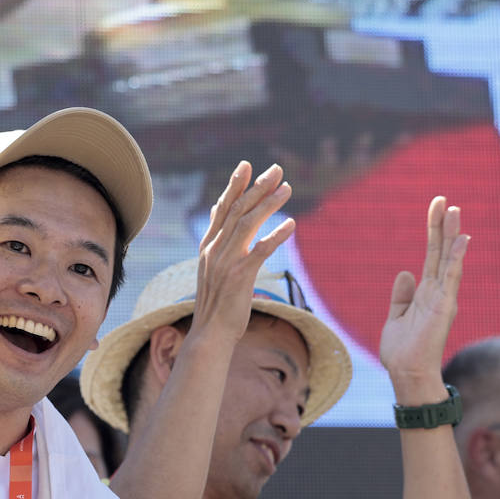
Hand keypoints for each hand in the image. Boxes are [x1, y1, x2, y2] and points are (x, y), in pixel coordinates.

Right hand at [192, 161, 294, 346]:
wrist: (210, 333)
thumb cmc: (216, 301)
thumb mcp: (211, 266)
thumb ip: (216, 237)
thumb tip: (215, 209)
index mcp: (208, 247)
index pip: (222, 209)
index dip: (234, 186)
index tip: (247, 165)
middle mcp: (214, 250)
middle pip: (236, 210)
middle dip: (256, 187)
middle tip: (276, 169)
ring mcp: (225, 263)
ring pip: (247, 224)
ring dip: (268, 204)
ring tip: (287, 188)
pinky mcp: (239, 277)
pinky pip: (260, 251)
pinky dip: (276, 236)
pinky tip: (291, 225)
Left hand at [379, 197, 469, 390]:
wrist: (407, 373)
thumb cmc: (402, 351)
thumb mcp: (396, 317)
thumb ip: (401, 295)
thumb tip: (404, 272)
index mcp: (427, 293)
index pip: (432, 256)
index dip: (433, 233)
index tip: (435, 210)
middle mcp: (438, 292)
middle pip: (441, 252)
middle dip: (441, 226)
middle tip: (443, 200)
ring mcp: (443, 298)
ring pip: (448, 259)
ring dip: (451, 235)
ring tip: (453, 210)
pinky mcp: (444, 307)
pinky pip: (451, 278)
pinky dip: (456, 258)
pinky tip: (461, 239)